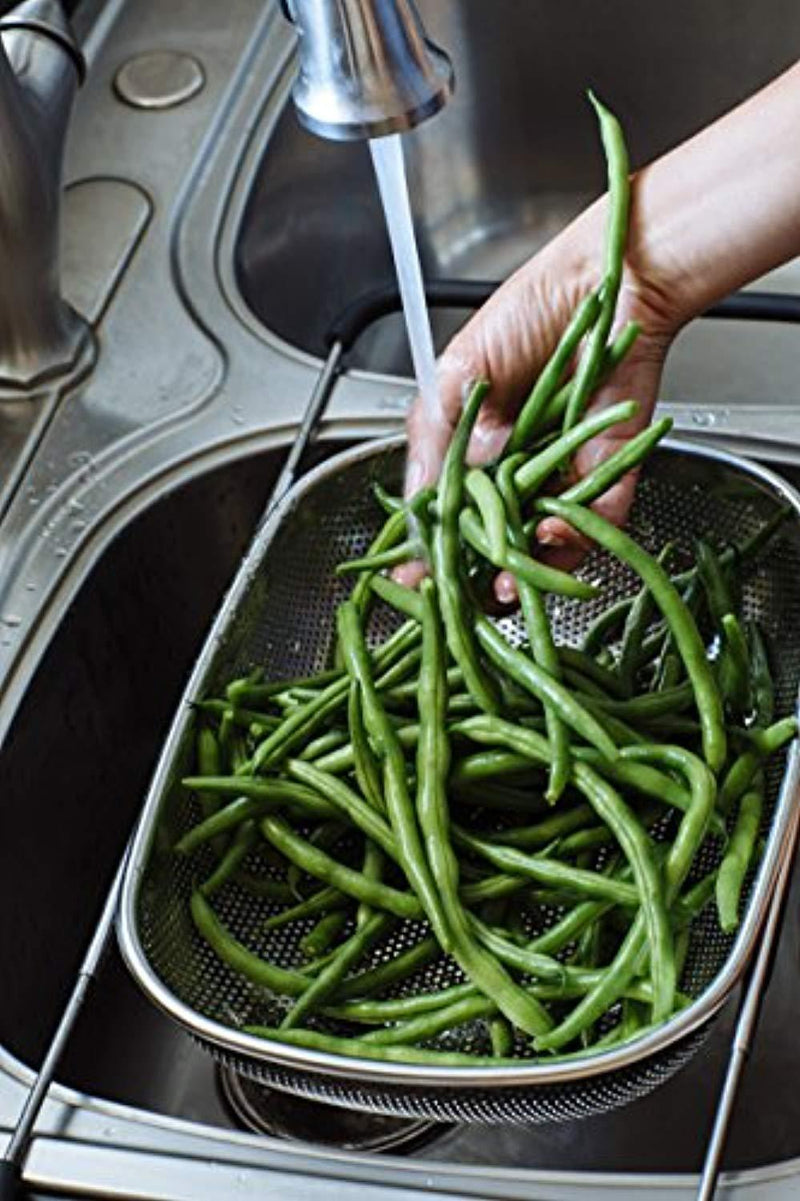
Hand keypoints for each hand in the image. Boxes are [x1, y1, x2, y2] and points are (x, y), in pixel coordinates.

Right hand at [398, 194, 681, 595]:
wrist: (605, 286)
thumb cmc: (528, 312)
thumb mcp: (456, 373)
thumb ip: (433, 437)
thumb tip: (425, 499)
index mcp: (471, 449)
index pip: (443, 513)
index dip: (427, 552)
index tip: (409, 582)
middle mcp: (515, 470)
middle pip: (490, 542)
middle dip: (473, 579)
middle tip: (459, 598)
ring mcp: (560, 477)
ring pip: (541, 546)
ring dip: (524, 573)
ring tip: (506, 584)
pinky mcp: (609, 475)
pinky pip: (595, 523)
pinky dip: (576, 539)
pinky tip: (554, 536)